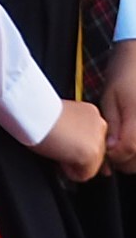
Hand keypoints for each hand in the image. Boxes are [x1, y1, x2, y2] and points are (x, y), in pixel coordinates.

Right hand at [37, 98, 108, 181]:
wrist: (32, 111)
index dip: (74, 144)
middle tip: (58, 147)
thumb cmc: (37, 111)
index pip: (91, 139)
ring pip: (91, 166)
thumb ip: (74, 128)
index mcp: (92, 113)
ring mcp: (98, 140)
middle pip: (95, 153)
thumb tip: (72, 143)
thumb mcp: (62, 115)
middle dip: (77, 155)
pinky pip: (84, 175)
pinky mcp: (91, 154)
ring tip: (56, 150)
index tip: (62, 141)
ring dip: (73, 163)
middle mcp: (99, 125)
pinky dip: (69, 171)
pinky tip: (58, 156)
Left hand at [101, 41, 135, 171]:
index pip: (128, 149)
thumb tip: (110, 149)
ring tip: (122, 148)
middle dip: (124, 161)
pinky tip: (132, 144)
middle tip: (111, 153)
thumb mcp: (110, 98)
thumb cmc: (124, 76)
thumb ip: (113, 125)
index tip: (104, 153)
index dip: (114, 156)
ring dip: (134, 159)